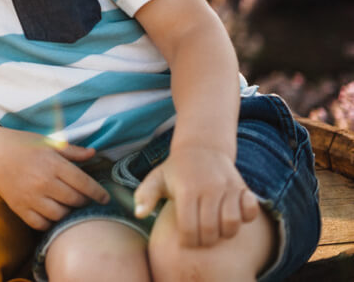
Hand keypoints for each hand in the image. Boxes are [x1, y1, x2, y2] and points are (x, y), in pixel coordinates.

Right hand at [0, 128, 109, 229]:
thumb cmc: (20, 144)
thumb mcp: (46, 142)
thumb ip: (71, 151)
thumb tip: (94, 153)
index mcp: (52, 163)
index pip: (84, 184)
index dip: (98, 193)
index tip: (105, 198)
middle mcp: (43, 181)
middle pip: (75, 201)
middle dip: (84, 202)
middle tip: (85, 200)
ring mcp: (30, 196)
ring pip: (60, 215)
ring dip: (68, 213)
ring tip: (69, 207)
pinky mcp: (19, 207)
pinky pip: (41, 224)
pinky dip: (49, 223)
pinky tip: (52, 214)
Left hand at [133, 144, 258, 247]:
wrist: (201, 147)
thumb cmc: (176, 169)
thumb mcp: (156, 178)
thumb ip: (145, 195)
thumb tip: (138, 214)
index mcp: (186, 190)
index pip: (189, 229)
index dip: (188, 241)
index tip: (186, 241)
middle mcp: (208, 188)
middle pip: (211, 230)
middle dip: (205, 241)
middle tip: (200, 238)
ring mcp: (227, 188)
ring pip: (232, 224)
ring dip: (225, 233)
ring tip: (215, 229)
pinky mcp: (243, 188)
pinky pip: (251, 210)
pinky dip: (246, 218)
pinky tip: (232, 215)